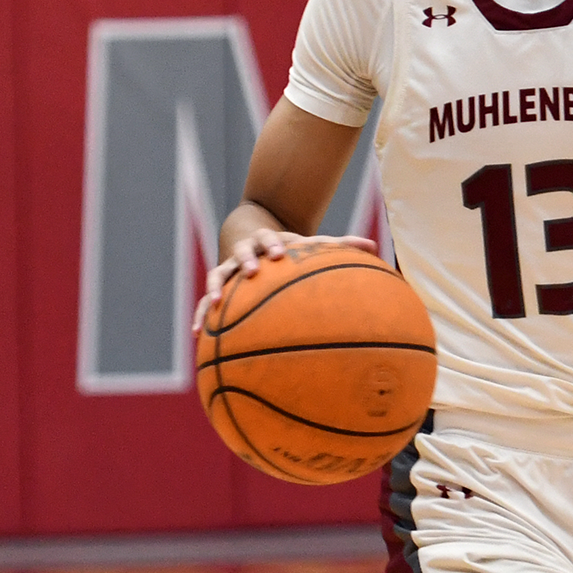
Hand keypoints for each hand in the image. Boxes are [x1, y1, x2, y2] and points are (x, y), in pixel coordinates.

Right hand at [190, 231, 377, 334]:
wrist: (254, 242)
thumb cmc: (290, 251)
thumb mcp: (309, 247)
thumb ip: (339, 247)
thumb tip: (375, 246)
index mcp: (269, 241)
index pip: (270, 238)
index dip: (274, 244)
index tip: (282, 253)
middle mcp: (246, 253)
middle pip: (242, 251)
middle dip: (247, 259)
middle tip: (252, 269)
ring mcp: (229, 269)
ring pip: (218, 275)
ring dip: (215, 286)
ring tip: (213, 302)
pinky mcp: (219, 288)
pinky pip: (205, 302)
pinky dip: (201, 315)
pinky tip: (197, 334)